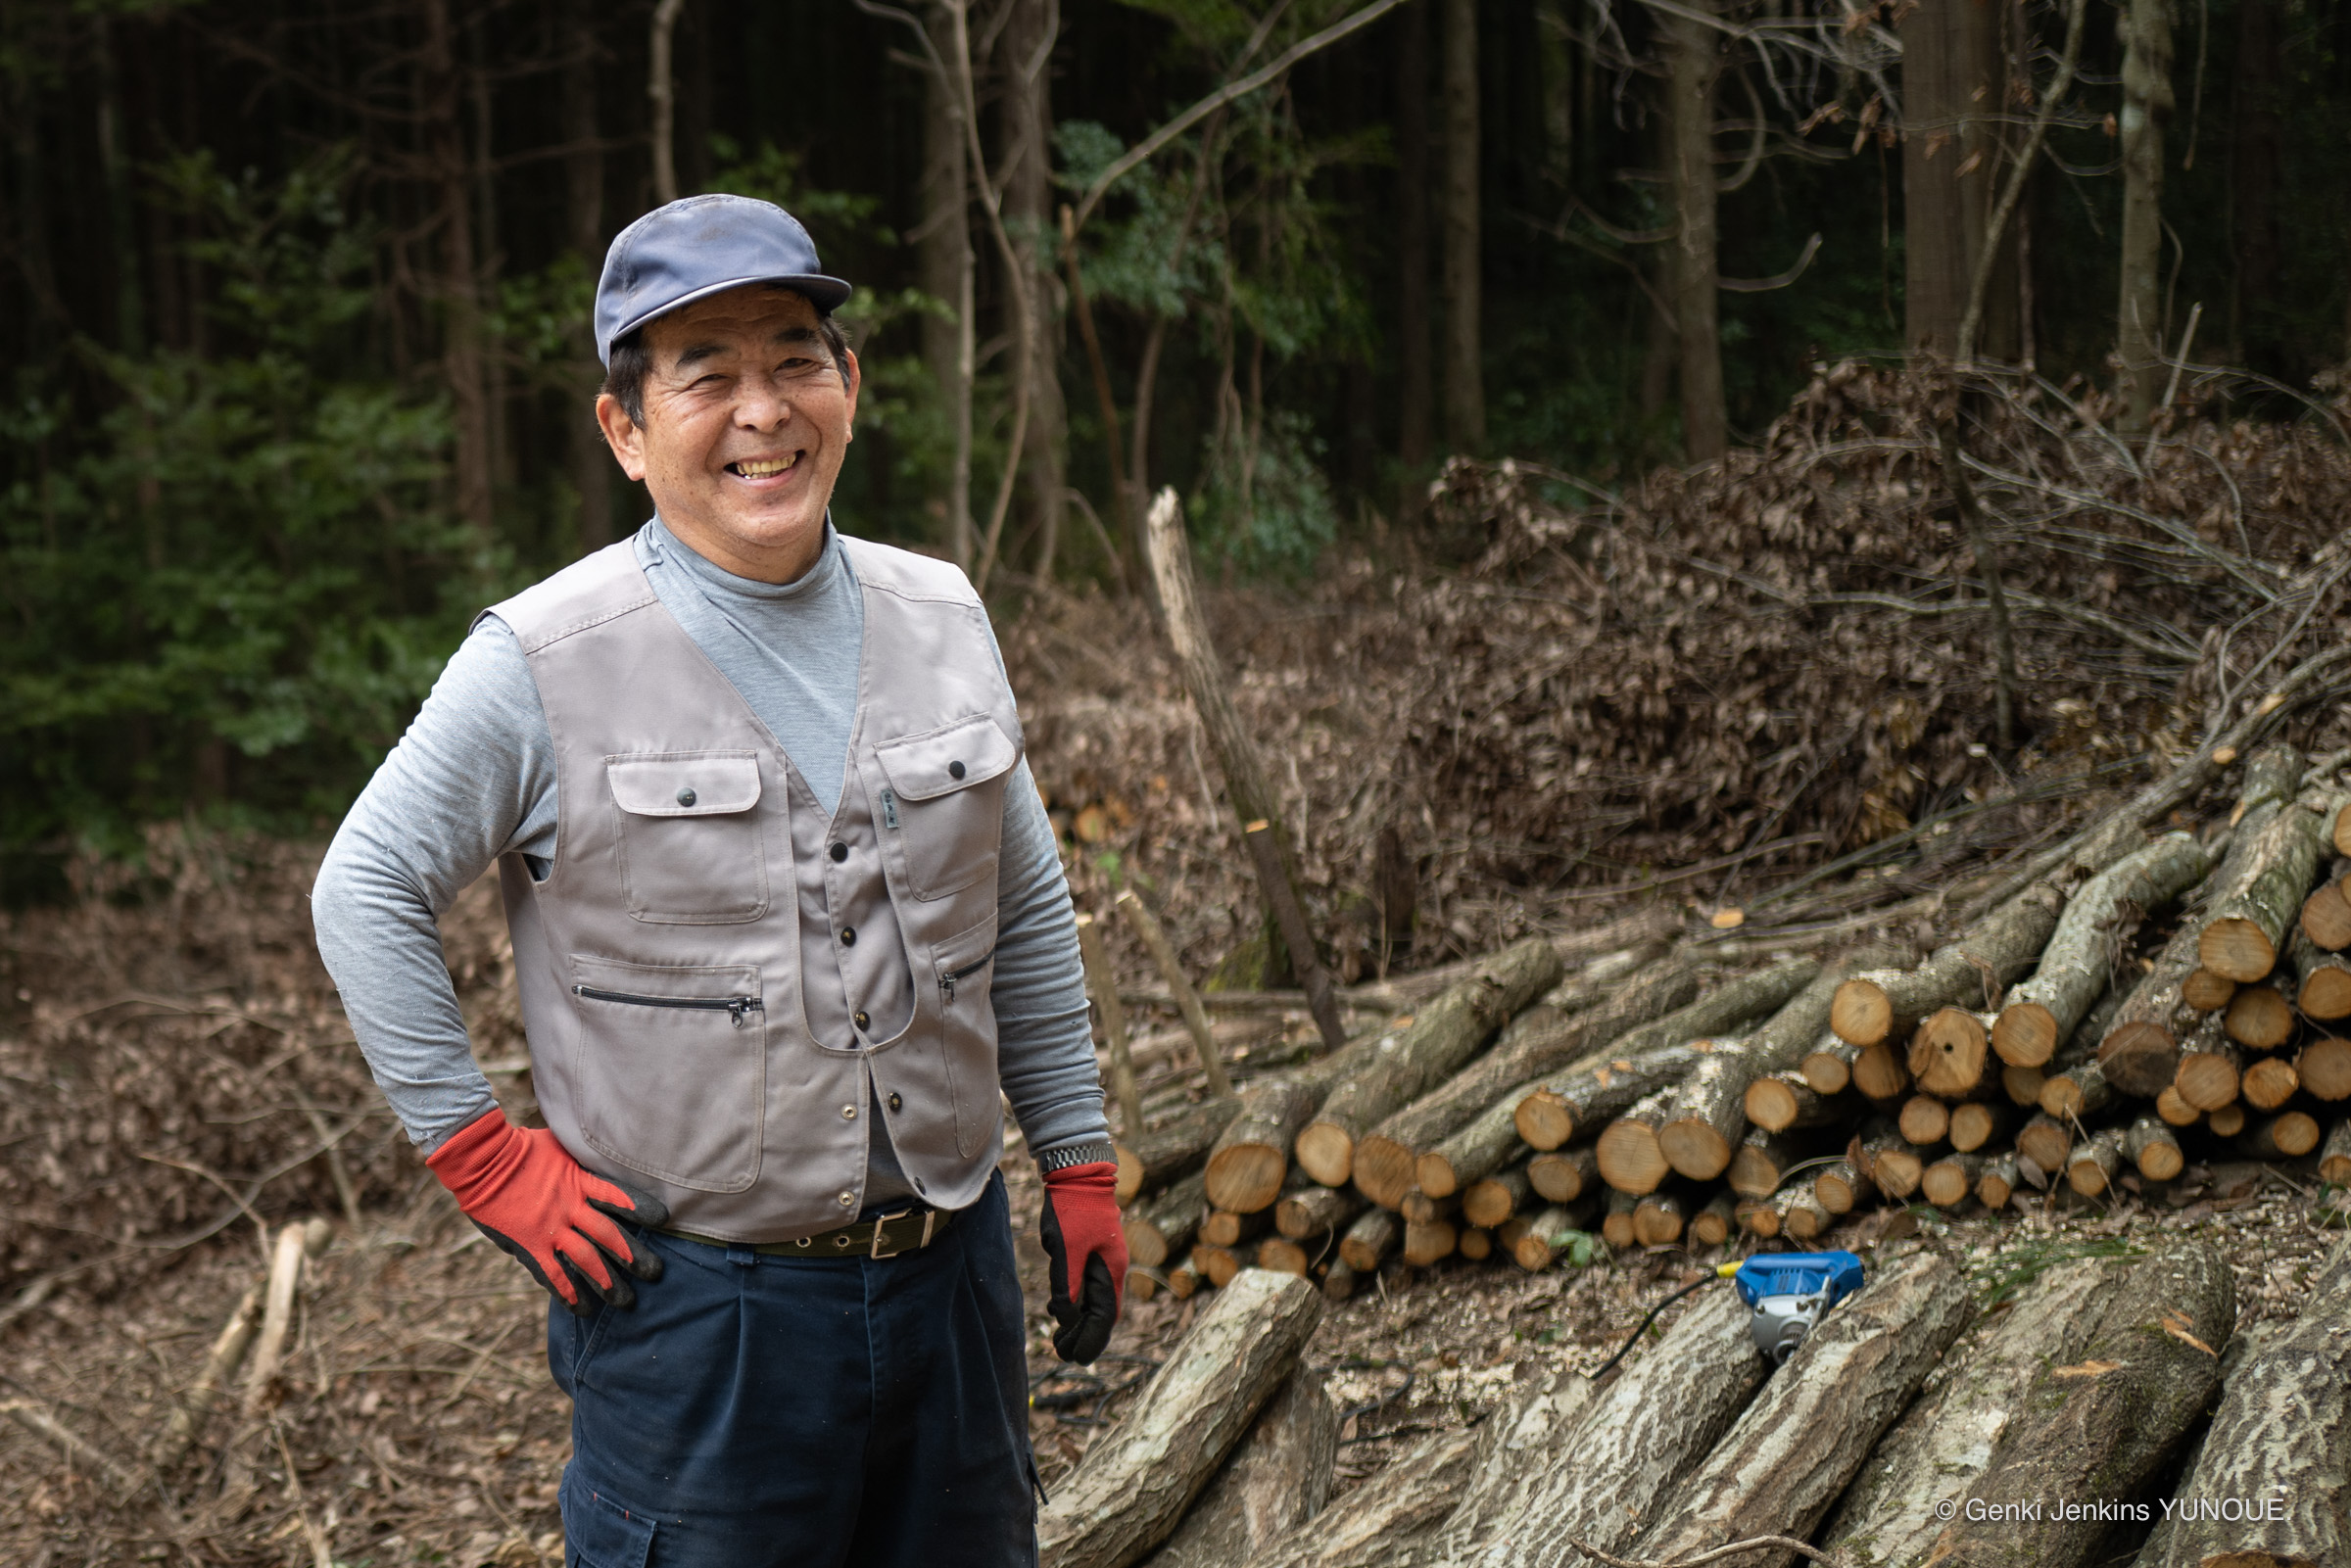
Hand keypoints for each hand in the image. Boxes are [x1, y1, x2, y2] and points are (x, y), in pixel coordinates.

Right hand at [425, 1109, 668, 1316]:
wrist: (482, 1159)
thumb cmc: (522, 1147)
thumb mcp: (560, 1145)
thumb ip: (580, 1163)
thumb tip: (599, 1169)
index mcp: (580, 1181)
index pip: (619, 1197)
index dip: (641, 1208)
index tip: (663, 1220)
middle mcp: (570, 1207)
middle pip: (609, 1235)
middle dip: (633, 1256)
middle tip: (654, 1273)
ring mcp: (550, 1229)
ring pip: (586, 1259)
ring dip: (607, 1281)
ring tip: (625, 1300)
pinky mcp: (529, 1244)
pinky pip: (552, 1273)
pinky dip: (567, 1292)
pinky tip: (582, 1308)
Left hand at [1039, 1160, 1125, 1363]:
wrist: (1078, 1171)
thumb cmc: (1073, 1209)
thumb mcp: (1067, 1250)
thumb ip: (1068, 1286)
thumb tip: (1067, 1318)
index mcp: (1111, 1271)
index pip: (1105, 1318)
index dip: (1092, 1341)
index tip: (1076, 1359)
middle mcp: (1112, 1269)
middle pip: (1103, 1313)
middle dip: (1084, 1336)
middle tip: (1062, 1353)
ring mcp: (1103, 1260)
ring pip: (1095, 1300)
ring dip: (1079, 1321)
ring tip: (1059, 1338)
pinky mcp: (1092, 1250)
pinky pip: (1088, 1286)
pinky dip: (1076, 1302)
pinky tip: (1059, 1307)